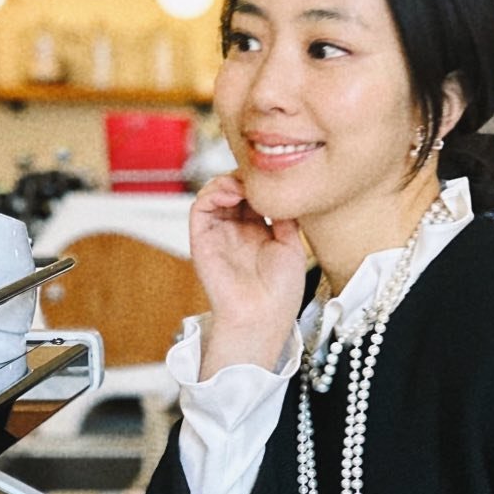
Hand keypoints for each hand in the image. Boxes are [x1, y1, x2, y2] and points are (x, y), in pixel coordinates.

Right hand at [190, 174, 307, 376]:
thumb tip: (283, 192)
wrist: (263, 316)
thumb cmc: (281, 292)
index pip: (253, 194)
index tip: (273, 178)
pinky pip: (200, 208)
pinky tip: (230, 193)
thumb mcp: (293, 246)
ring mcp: (218, 234)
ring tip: (242, 184)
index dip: (260, 182)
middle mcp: (236, 230)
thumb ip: (285, 217)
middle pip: (233, 189)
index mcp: (258, 231)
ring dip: (226, 181)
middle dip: (244, 178)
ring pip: (214, 194)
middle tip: (257, 178)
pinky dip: (212, 193)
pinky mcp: (202, 240)